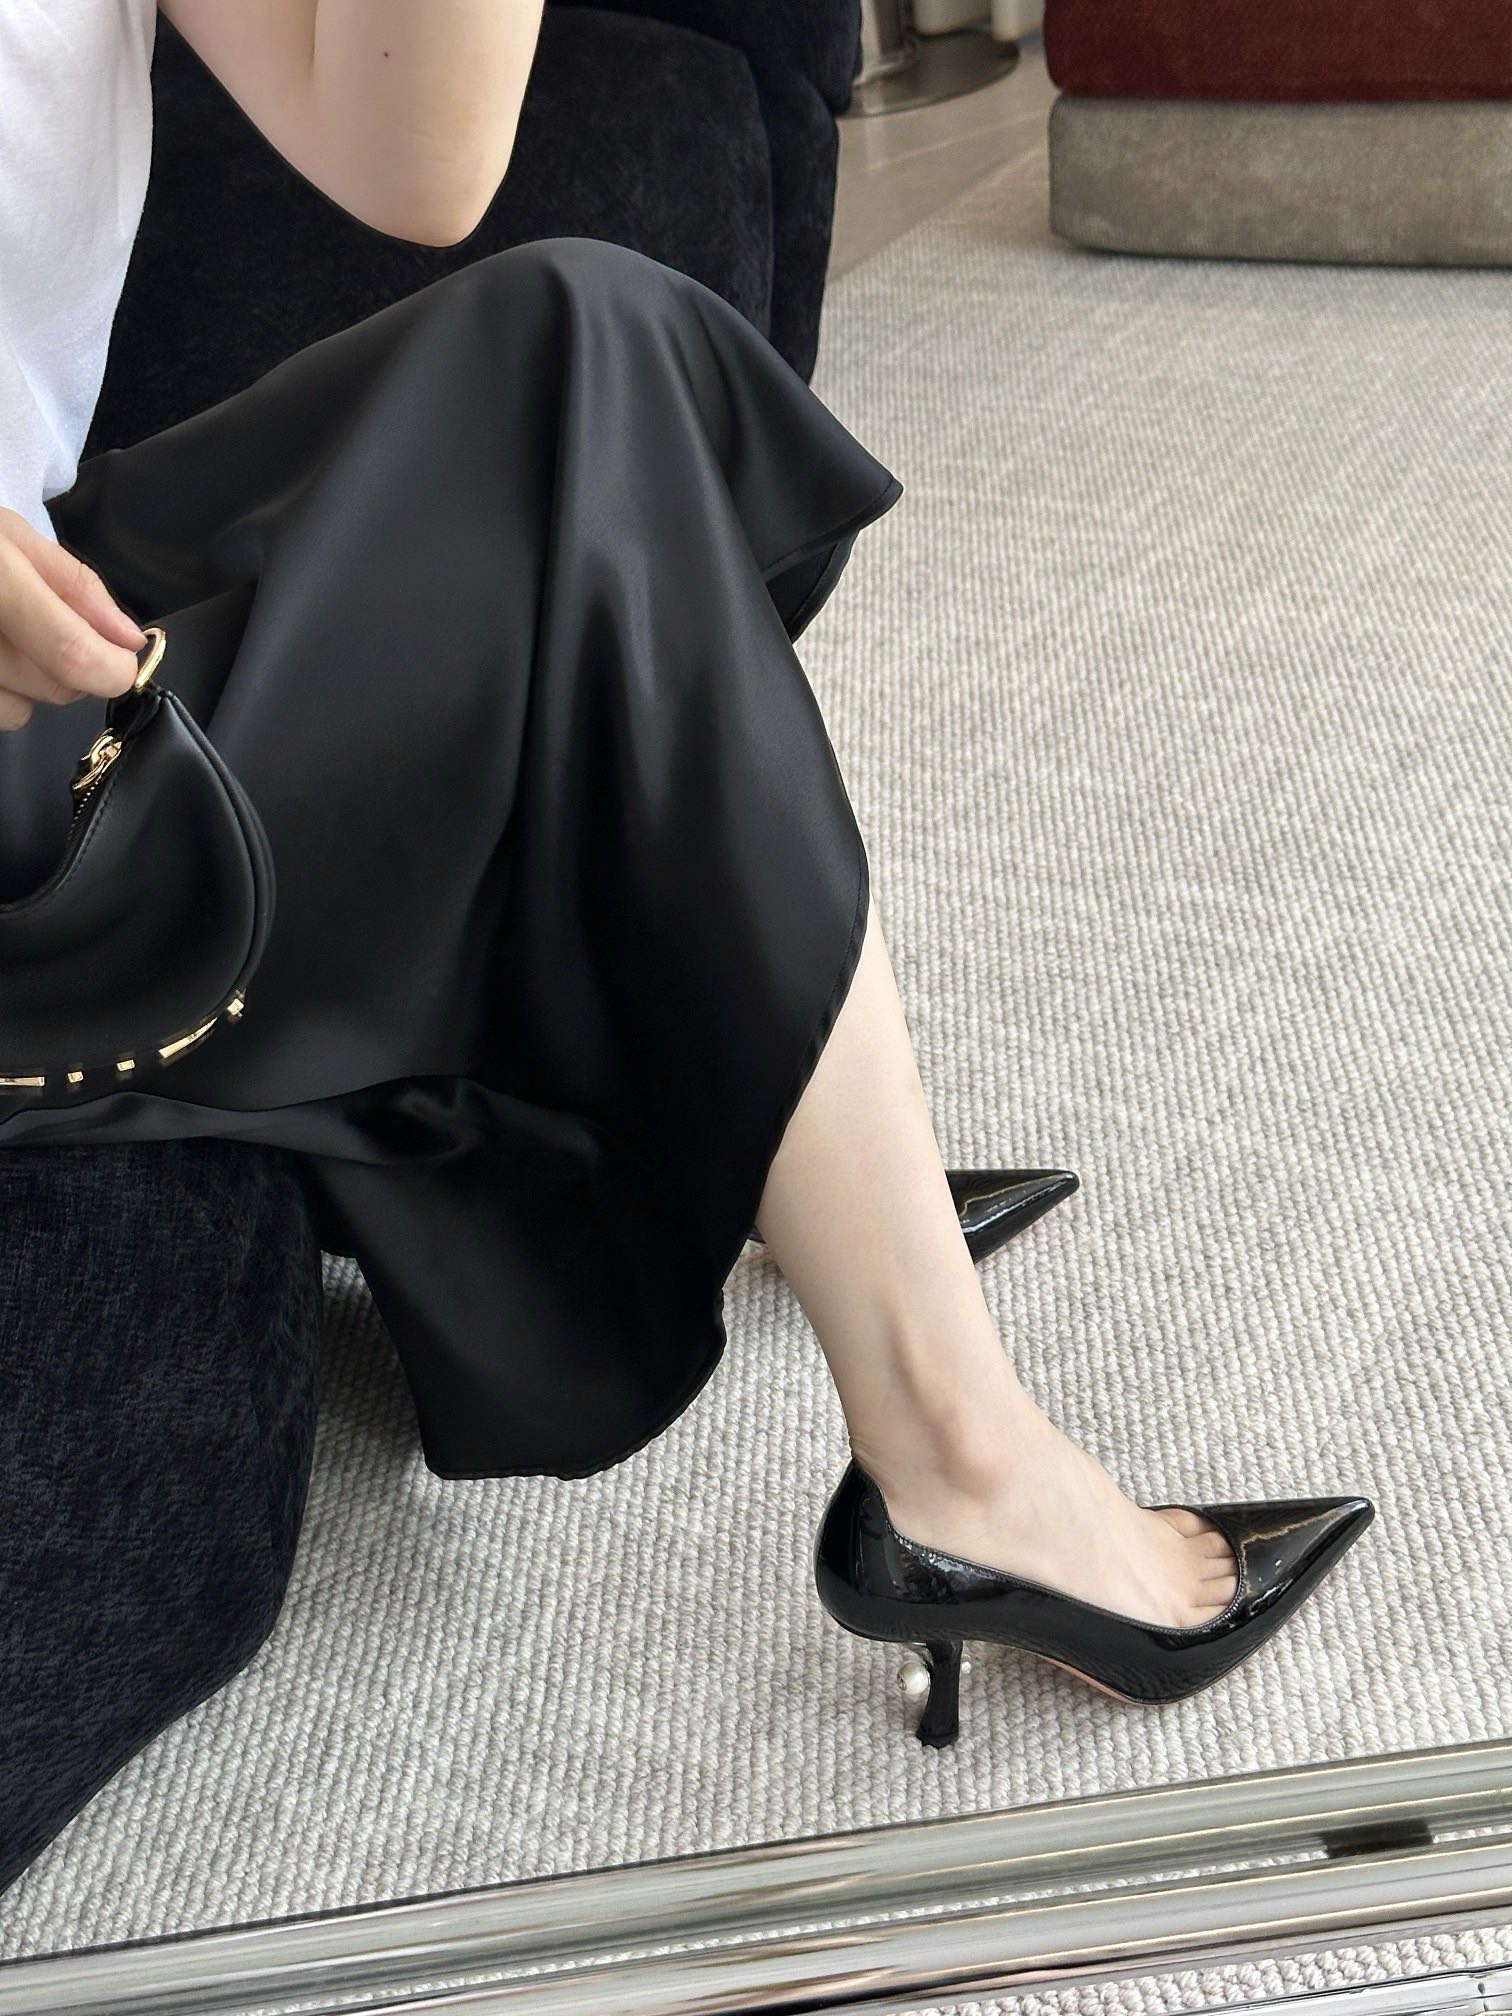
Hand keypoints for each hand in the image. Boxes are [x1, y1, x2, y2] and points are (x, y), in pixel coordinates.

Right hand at [0, 506, 148, 732]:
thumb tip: (128, 638)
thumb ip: (72, 585)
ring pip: (17, 712)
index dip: (111, 668)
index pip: (68, 652)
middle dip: (70, 668)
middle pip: (52, 686)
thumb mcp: (6, 533)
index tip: (121, 662)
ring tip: (1, 636)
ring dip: (25, 686)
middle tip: (44, 628)